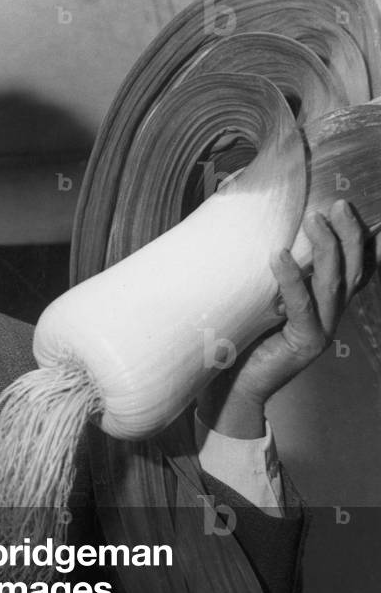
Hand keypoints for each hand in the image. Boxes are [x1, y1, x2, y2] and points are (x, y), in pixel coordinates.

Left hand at [199, 199, 373, 438]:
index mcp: (322, 306)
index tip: (354, 210)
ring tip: (315, 219)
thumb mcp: (258, 302)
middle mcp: (329, 317)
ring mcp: (321, 331)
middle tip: (338, 205)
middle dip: (350, 235)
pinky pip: (301, 306)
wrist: (230, 387)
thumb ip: (266, 277)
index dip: (361, 241)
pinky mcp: (304, 344)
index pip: (353, 270)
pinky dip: (291, 280)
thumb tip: (254, 236)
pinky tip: (279, 257)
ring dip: (327, 248)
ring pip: (333, 283)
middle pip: (352, 270)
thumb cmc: (239, 341)